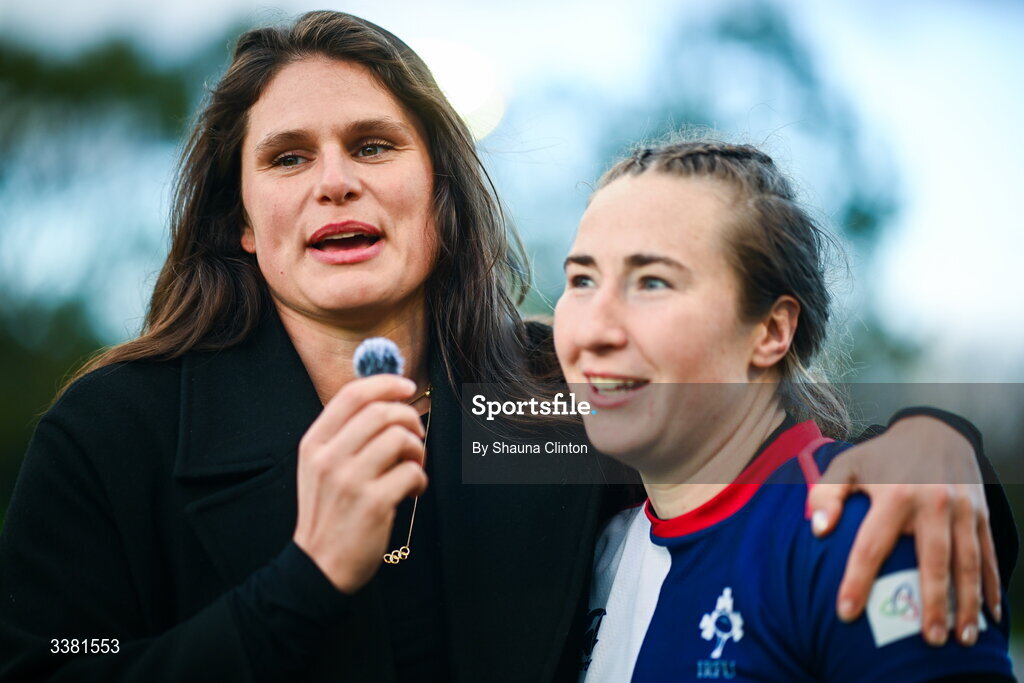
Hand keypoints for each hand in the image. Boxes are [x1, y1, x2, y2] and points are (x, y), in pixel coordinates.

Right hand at [293, 374, 426, 593]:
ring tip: (414, 467)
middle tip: (416, 437)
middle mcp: (329, 458)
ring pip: (400, 438)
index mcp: (314, 444)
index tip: (408, 387)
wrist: (320, 565)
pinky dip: (421, 479)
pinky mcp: (373, 503)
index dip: (385, 384)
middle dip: (409, 419)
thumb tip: (385, 400)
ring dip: (418, 450)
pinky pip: (412, 472)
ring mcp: (350, 480)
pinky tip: (412, 492)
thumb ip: (343, 436)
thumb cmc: (329, 512)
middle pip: (381, 412)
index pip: (352, 395)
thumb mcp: (319, 468)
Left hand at [807, 415, 999, 646]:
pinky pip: (988, 554)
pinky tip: (989, 615)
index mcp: (894, 494)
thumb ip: (825, 494)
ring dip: (967, 603)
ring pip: (968, 563)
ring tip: (962, 639)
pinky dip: (991, 586)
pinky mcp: (981, 515)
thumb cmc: (882, 456)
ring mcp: (962, 510)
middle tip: (928, 639)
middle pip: (933, 561)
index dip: (857, 579)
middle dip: (932, 603)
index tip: (846, 612)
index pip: (872, 544)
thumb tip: (816, 530)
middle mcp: (932, 503)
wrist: (935, 429)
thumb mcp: (847, 465)